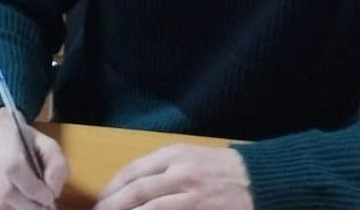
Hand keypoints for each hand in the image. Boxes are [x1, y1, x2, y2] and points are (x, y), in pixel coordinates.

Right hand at [0, 107, 69, 209]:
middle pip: (4, 189)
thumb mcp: (45, 142)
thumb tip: (52, 191)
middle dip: (28, 205)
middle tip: (43, 207)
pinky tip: (16, 199)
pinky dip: (6, 206)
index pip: (14, 166)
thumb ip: (56, 165)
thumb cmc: (20, 137)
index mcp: (2, 132)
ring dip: (18, 208)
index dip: (32, 187)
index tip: (48, 197)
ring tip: (31, 205)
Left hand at [93, 144, 251, 209]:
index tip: (100, 199)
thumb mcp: (188, 156)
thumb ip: (160, 166)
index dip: (113, 187)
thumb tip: (129, 183)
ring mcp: (193, 197)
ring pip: (152, 209)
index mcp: (174, 154)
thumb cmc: (219, 167)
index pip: (133, 170)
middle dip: (114, 204)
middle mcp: (181, 173)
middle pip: (138, 191)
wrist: (258, 179)